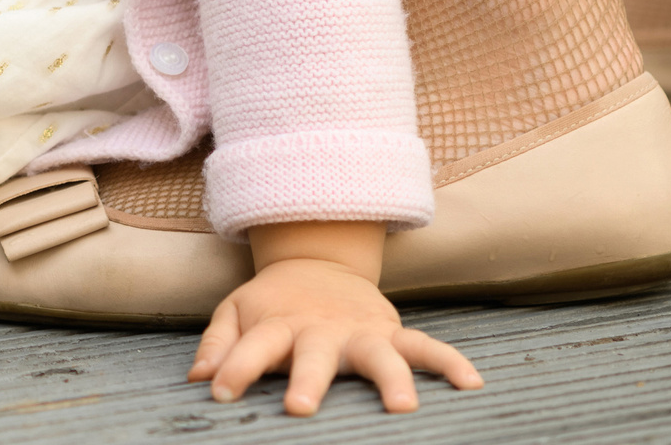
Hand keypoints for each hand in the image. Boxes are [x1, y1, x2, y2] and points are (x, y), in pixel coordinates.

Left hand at [189, 221, 481, 414]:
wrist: (317, 263)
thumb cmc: (273, 303)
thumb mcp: (237, 312)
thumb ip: (220, 344)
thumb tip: (198, 377)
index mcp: (277, 325)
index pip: (251, 346)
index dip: (235, 368)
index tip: (220, 393)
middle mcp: (320, 330)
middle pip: (314, 355)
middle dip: (307, 380)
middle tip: (300, 406)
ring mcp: (359, 331)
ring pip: (378, 354)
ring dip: (390, 378)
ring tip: (402, 407)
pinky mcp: (391, 331)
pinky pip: (425, 346)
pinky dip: (449, 361)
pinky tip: (471, 383)